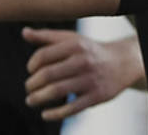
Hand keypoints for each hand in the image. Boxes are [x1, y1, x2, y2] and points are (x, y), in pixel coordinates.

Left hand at [23, 31, 146, 120]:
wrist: (123, 62)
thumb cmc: (90, 51)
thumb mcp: (72, 39)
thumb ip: (48, 37)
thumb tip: (24, 32)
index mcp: (75, 45)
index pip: (43, 55)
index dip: (31, 65)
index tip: (30, 71)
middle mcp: (83, 61)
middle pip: (48, 75)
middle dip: (32, 84)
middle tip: (28, 88)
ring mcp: (90, 79)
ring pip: (57, 91)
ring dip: (38, 98)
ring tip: (30, 101)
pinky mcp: (96, 96)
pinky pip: (71, 108)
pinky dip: (54, 114)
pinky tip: (45, 114)